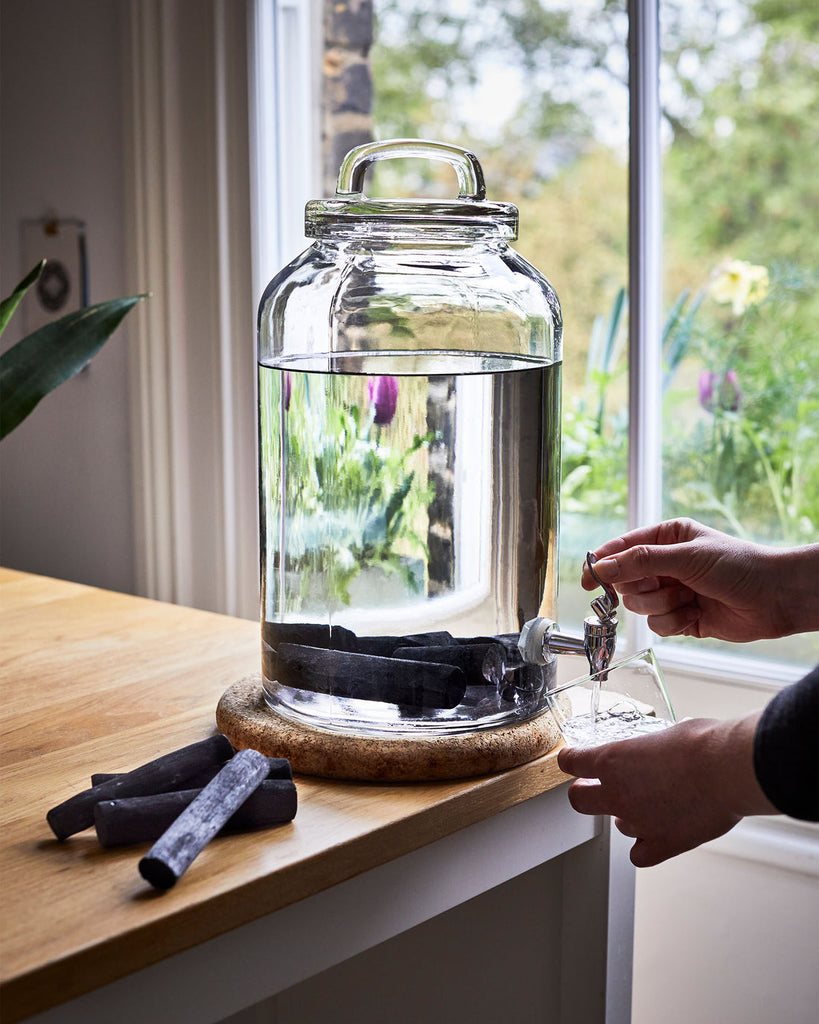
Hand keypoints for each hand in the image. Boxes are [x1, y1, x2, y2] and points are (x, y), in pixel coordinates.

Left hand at [557, 713, 775, 866]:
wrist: (726, 769)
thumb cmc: (702, 743)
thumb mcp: (666, 734)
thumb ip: (651, 748)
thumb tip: (661, 749)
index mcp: (613, 760)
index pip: (573, 762)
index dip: (570, 761)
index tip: (571, 761)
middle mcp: (618, 793)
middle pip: (579, 801)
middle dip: (584, 793)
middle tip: (594, 788)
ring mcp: (638, 822)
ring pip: (618, 826)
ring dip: (628, 816)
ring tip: (649, 805)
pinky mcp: (662, 844)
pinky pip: (640, 855)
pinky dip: (645, 847)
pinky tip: (657, 836)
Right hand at [582, 518, 818, 641]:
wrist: (775, 597)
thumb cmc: (738, 566)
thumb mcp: (685, 556)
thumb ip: (640, 562)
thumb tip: (602, 566)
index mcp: (666, 538)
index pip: (621, 549)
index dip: (602, 563)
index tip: (588, 580)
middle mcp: (666, 564)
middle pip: (626, 582)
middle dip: (643, 589)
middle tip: (664, 587)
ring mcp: (673, 591)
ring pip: (640, 606)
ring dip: (662, 606)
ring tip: (689, 599)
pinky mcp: (681, 617)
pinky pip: (657, 625)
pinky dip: (674, 622)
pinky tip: (696, 614)